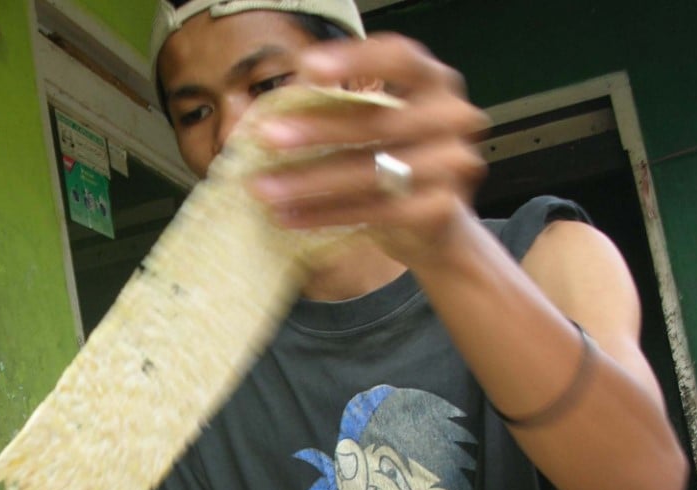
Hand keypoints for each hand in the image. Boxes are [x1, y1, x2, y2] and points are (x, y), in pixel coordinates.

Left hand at [247, 33, 490, 265]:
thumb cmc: (391, 160)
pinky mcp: (439, 208)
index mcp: (432, 81)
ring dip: (312, 181)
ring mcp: (451, 163)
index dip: (355, 59)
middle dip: (317, 130)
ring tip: (266, 189)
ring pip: (373, 171)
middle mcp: (450, 116)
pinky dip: (328, 215)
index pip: (398, 57)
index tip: (307, 68)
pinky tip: (291, 217)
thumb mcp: (363, 125)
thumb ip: (321, 109)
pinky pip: (376, 211)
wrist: (434, 224)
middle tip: (266, 138)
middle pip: (379, 120)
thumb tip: (245, 105)